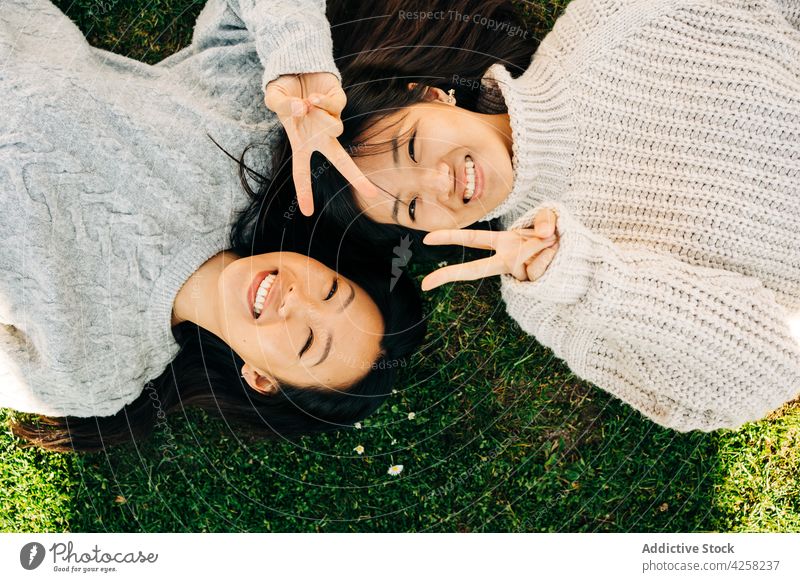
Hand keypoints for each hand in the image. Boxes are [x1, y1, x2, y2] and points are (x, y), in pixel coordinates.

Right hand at [264, 72, 377, 215]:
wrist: (295, 66)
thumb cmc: (284, 91)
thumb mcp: (273, 99)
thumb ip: (282, 107)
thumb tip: (301, 109)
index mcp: (303, 143)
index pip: (302, 173)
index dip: (304, 192)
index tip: (306, 212)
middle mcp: (321, 136)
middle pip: (342, 162)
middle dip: (356, 178)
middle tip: (371, 193)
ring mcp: (332, 119)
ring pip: (336, 129)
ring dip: (319, 119)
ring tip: (304, 104)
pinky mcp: (339, 101)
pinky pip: (335, 108)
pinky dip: (322, 104)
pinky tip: (312, 97)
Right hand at [420, 208, 559, 290]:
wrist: (577, 257)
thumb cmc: (557, 236)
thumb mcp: (551, 220)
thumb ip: (545, 220)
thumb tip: (545, 235)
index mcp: (503, 243)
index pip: (472, 239)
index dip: (450, 237)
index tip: (427, 240)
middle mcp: (507, 260)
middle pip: (474, 270)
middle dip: (450, 274)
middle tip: (425, 284)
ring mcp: (518, 273)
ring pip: (523, 261)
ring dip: (541, 248)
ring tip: (553, 244)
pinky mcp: (531, 283)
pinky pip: (538, 268)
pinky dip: (550, 257)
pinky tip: (556, 256)